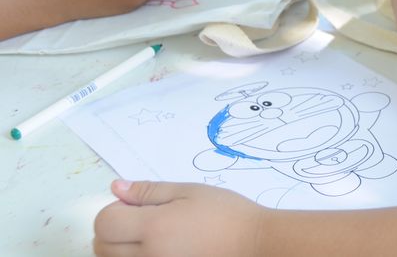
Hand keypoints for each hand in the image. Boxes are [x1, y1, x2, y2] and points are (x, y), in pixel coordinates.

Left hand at [94, 180, 266, 256]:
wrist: (254, 244)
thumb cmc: (226, 213)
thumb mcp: (189, 192)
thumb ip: (149, 191)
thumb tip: (117, 188)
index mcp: (154, 228)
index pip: (104, 222)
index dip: (114, 210)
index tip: (134, 206)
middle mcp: (148, 256)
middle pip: (102, 248)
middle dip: (113, 231)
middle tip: (142, 221)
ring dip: (121, 249)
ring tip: (153, 237)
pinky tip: (161, 249)